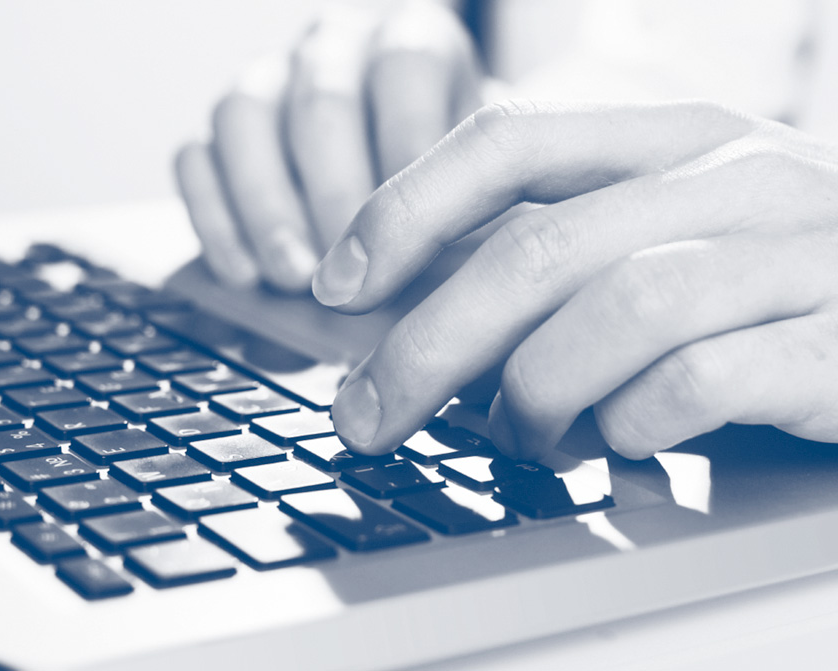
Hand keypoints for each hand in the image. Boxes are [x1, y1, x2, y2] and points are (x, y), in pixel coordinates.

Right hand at [175, 1, 482, 291]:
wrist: (406, 190)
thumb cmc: (449, 193)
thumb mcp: (476, 189)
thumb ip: (465, 216)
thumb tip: (440, 278)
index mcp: (412, 42)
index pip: (406, 69)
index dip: (408, 151)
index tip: (416, 234)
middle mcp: (334, 50)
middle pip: (321, 102)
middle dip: (334, 196)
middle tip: (348, 273)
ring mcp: (267, 83)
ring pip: (243, 116)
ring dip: (267, 207)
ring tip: (292, 278)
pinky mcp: (216, 132)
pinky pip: (194, 158)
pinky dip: (214, 220)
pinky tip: (244, 275)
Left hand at [315, 100, 837, 460]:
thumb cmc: (765, 276)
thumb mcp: (661, 227)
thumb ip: (556, 245)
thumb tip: (415, 308)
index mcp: (672, 135)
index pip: (510, 140)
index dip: (404, 211)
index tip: (337, 287)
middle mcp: (730, 177)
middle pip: (534, 250)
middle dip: (425, 347)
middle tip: (367, 416)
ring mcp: (790, 255)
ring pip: (612, 313)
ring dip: (532, 395)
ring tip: (515, 438)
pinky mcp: (834, 345)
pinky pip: (695, 383)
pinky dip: (628, 425)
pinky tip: (617, 444)